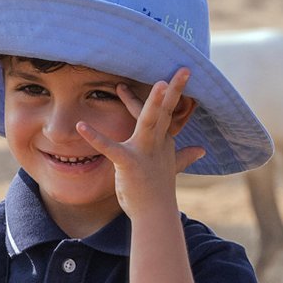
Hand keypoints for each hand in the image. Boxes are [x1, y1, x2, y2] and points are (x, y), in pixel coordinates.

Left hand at [78, 67, 203, 220]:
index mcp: (164, 141)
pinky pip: (110, 147)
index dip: (161, 95)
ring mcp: (144, 152)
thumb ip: (185, 156)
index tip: (163, 77)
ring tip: (135, 83)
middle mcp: (157, 143)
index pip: (162, 112)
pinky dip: (95, 137)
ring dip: (148, 103)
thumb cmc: (158, 190)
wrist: (155, 213)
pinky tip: (81, 126)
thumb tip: (201, 150)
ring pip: (148, 121)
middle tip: (182, 69)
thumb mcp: (173, 167)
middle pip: (165, 111)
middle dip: (173, 89)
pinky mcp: (129, 163)